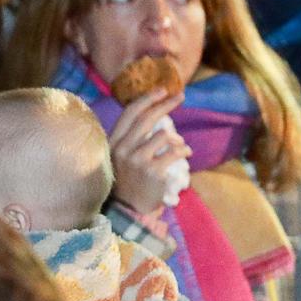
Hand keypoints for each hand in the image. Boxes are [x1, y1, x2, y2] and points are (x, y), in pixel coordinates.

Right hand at [108, 89, 191, 216]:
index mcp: (114, 142)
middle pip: (147, 119)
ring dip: (178, 138)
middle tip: (180, 96)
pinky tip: (186, 154)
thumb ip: (132, 138)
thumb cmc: (128, 180)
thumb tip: (154, 115)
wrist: (130, 210)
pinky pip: (175, 152)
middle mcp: (123, 149)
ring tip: (181, 146)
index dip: (147, 99)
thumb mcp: (122, 157)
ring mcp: (137, 161)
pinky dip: (184, 150)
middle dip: (166, 104)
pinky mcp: (153, 172)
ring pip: (164, 136)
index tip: (161, 90)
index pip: (130, 113)